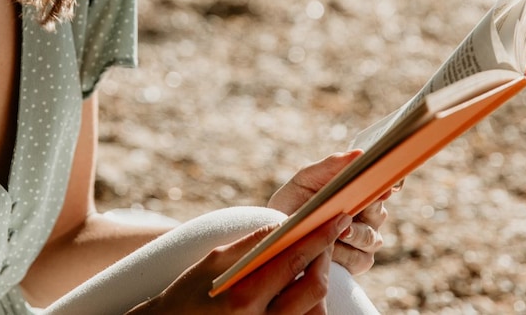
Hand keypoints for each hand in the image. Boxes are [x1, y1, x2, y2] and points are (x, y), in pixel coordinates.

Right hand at [130, 213, 351, 313]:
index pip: (293, 259)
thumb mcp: (213, 260)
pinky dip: (310, 306)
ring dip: (320, 284)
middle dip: (325, 259)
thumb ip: (251, 244)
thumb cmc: (188, 293)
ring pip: (316, 312)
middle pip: (315, 289)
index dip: (320, 237)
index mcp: (244, 295)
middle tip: (326, 238)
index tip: (337, 219)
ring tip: (312, 265)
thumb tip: (285, 223)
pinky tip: (301, 289)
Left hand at [267, 151, 396, 275]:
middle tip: (353, 208)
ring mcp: (365, 239)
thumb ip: (331, 166)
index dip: (390, 185)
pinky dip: (344, 254)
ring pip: (371, 237)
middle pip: (379, 212)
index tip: (385, 186)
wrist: (275, 234)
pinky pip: (360, 258)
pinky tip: (330, 249)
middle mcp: (368, 215)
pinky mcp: (358, 261)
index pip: (385, 185)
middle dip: (367, 209)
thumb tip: (359, 154)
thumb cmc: (293, 202)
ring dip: (354, 234)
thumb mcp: (307, 179)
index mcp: (360, 190)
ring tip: (339, 232)